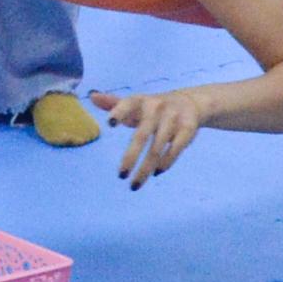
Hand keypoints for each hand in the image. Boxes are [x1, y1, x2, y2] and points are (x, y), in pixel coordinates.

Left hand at [101, 84, 217, 187]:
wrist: (190, 102)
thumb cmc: (153, 107)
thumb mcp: (135, 103)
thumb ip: (114, 103)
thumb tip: (92, 97)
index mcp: (140, 101)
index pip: (127, 104)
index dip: (118, 112)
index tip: (110, 124)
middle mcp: (156, 107)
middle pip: (142, 136)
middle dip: (130, 157)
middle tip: (121, 176)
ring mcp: (173, 118)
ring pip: (157, 148)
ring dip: (146, 168)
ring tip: (135, 183)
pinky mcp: (187, 128)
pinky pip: (176, 148)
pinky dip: (166, 162)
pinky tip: (156, 173)